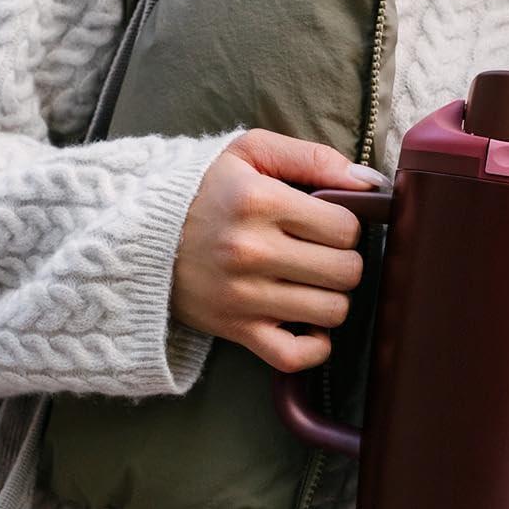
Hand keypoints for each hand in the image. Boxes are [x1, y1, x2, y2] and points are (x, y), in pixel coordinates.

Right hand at [172, 129, 390, 371]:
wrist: (138, 237)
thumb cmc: (202, 192)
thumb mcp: (249, 153)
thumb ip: (311, 157)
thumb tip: (370, 184)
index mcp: (260, 202)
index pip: (345, 228)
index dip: (347, 227)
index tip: (328, 226)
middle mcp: (252, 252)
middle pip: (345, 272)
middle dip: (345, 262)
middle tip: (323, 255)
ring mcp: (244, 296)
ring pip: (331, 311)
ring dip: (332, 299)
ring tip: (312, 284)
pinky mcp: (235, 330)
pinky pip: (294, 355)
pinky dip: (313, 346)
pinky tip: (308, 325)